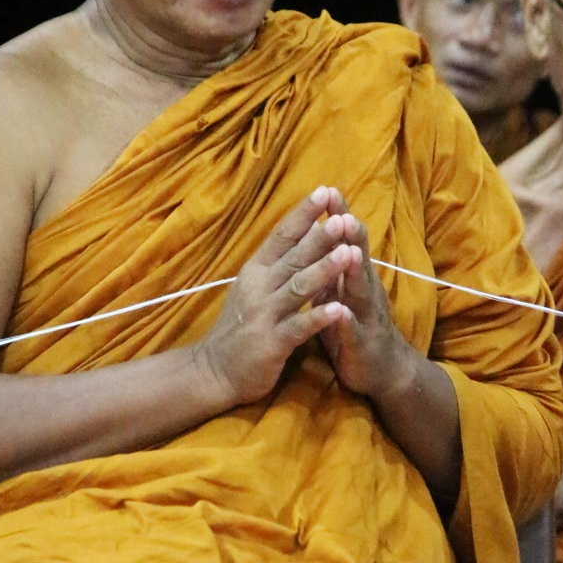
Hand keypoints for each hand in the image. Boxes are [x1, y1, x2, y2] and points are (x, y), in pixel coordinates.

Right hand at [194, 187, 360, 406]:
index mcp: (256, 271)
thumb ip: (274, 263)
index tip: (325, 192)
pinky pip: (299, 327)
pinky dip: (319, 317)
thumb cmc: (238, 327)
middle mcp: (259, 287)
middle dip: (319, 237)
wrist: (214, 370)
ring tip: (348, 253)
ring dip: (324, 270)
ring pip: (299, 287)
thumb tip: (299, 231)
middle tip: (342, 217)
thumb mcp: (251, 288)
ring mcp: (265, 315)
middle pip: (293, 257)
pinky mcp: (272, 343)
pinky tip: (339, 309)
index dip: (303, 214)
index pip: (281, 235)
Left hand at [313, 190, 404, 398]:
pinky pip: (352, 332)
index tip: (327, 190)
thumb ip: (332, 265)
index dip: (339, 217)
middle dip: (351, 236)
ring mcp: (365, 317)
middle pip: (358, 258)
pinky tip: (341, 312)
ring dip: (354, 271)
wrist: (383, 372)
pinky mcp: (360, 344)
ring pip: (360, 290)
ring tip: (349, 252)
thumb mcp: (341, 292)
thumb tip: (319, 232)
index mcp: (354, 277)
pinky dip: (346, 321)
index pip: (346, 241)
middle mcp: (364, 291)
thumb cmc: (354, 327)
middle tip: (343, 213)